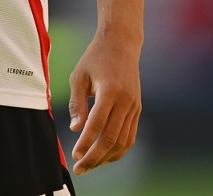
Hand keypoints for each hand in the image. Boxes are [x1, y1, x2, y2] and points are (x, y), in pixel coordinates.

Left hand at [67, 33, 141, 174]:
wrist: (121, 44)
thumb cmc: (96, 58)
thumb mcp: (79, 76)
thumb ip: (78, 103)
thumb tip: (76, 129)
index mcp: (111, 90)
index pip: (98, 124)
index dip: (86, 142)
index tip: (75, 155)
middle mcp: (126, 101)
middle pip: (112, 137)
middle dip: (95, 156)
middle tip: (80, 168)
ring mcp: (134, 106)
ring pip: (124, 140)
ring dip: (107, 156)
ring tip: (91, 165)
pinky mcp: (137, 109)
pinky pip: (130, 135)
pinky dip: (119, 149)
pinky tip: (105, 155)